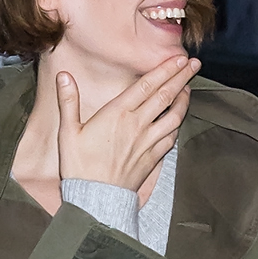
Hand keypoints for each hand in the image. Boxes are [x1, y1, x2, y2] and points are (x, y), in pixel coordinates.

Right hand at [55, 54, 199, 192]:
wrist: (96, 200)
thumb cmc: (80, 167)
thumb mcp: (68, 132)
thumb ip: (68, 101)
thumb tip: (64, 76)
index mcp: (117, 113)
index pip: (147, 85)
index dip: (165, 69)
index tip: (178, 58)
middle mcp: (137, 125)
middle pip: (165, 95)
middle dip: (181, 77)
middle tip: (193, 64)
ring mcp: (148, 142)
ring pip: (173, 116)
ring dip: (184, 100)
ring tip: (189, 87)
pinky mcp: (152, 158)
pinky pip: (170, 138)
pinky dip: (177, 124)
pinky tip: (179, 118)